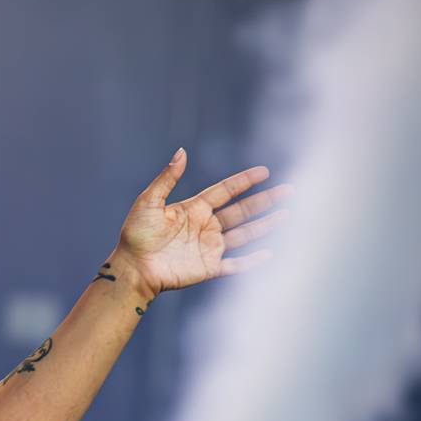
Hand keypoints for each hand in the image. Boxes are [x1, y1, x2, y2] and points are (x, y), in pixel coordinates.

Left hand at [114, 147, 292, 297]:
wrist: (132, 267)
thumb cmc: (136, 234)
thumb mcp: (149, 202)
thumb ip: (167, 178)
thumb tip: (182, 151)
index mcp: (193, 209)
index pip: (224, 192)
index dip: (244, 182)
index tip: (264, 171)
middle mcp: (205, 227)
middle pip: (241, 211)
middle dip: (264, 201)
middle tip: (288, 190)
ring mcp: (209, 248)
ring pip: (244, 234)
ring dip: (266, 225)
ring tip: (288, 215)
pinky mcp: (209, 268)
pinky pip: (236, 264)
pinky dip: (252, 261)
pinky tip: (269, 253)